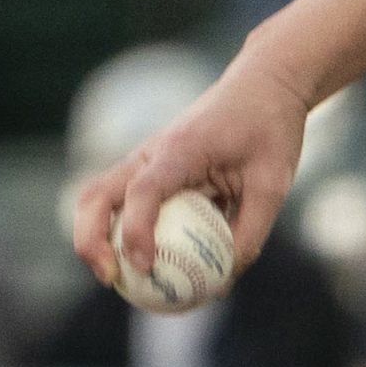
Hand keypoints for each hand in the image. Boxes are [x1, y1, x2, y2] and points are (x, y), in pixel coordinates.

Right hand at [71, 54, 311, 282]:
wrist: (264, 85)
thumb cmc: (271, 128)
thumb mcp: (274, 181)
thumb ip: (250, 229)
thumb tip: (225, 280)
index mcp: (180, 149)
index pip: (142, 192)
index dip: (135, 231)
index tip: (145, 266)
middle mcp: (151, 152)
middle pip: (95, 195)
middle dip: (91, 240)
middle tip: (111, 278)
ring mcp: (145, 158)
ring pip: (98, 197)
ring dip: (96, 236)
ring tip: (116, 276)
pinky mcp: (151, 167)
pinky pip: (122, 200)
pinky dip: (119, 229)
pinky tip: (142, 262)